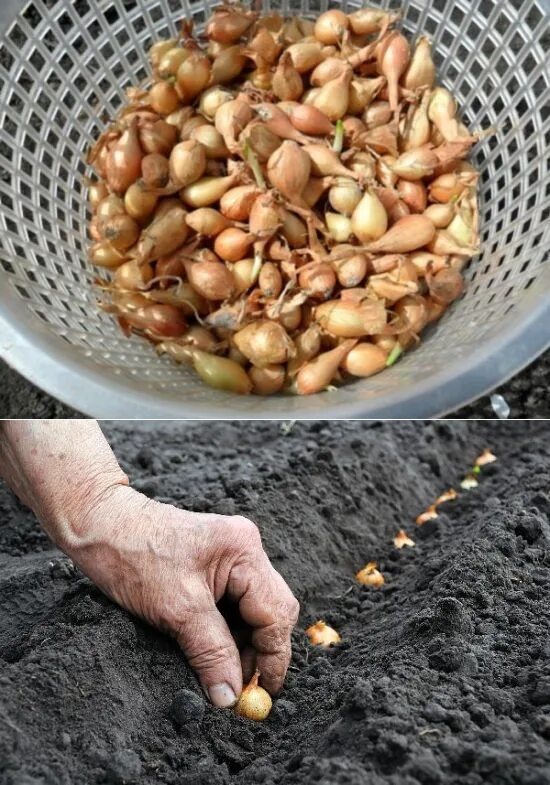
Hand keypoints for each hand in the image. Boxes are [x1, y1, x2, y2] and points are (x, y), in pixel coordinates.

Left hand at [63, 485, 298, 707]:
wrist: (101, 524)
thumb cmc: (134, 556)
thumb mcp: (177, 610)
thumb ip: (211, 653)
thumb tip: (230, 696)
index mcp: (244, 551)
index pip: (276, 612)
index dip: (272, 656)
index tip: (262, 692)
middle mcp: (245, 548)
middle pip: (271, 609)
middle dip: (259, 651)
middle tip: (238, 687)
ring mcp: (231, 554)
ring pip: (252, 609)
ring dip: (241, 642)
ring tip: (221, 671)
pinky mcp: (214, 563)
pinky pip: (234, 602)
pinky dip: (227, 629)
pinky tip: (211, 648)